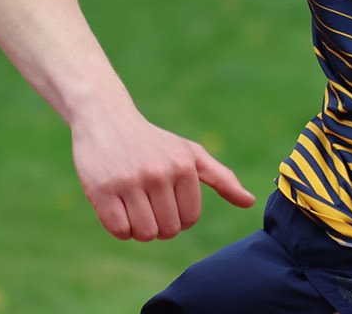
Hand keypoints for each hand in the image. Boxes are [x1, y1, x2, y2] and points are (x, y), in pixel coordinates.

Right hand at [72, 105, 254, 240]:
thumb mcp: (190, 153)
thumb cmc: (153, 142)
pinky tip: (115, 207)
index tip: (166, 200)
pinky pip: (118, 230)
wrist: (106, 119)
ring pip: (144, 233)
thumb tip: (249, 202)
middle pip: (168, 230)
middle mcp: (159, 173)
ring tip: (132, 207)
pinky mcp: (102, 189)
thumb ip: (221, 178)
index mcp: (184, 165)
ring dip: (138, 229)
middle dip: (158, 225)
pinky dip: (119, 228)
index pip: (190, 219)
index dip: (177, 218)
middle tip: (146, 204)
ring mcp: (130, 181)